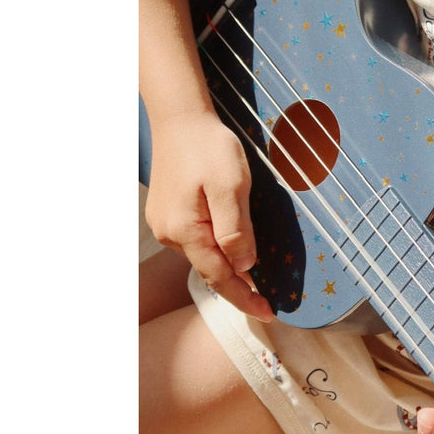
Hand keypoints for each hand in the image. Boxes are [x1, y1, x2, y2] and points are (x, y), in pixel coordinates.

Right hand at [144, 111, 271, 321]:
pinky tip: (231, 245)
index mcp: (186, 231)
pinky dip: (216, 248)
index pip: (219, 278)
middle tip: (267, 299)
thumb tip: (244, 267)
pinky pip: (196, 239)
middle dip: (238, 287)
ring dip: (227, 265)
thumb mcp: (232, 187)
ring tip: (254, 275)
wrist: (181, 118)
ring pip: (203, 254)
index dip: (244, 298)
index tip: (268, 314)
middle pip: (210, 270)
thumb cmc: (209, 148)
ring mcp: (165, 224)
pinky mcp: (167, 213)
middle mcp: (170, 234)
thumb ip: (236, 230)